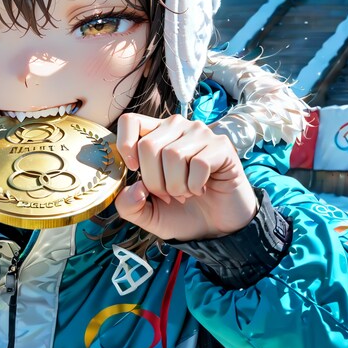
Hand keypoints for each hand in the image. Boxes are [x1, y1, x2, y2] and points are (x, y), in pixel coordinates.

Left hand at [114, 112, 257, 240]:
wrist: (217, 225)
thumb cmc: (182, 213)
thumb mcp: (147, 215)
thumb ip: (129, 206)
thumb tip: (133, 188)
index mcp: (154, 136)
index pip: (130, 121)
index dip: (126, 145)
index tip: (134, 171)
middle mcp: (177, 128)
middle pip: (149, 145)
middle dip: (154, 181)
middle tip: (169, 194)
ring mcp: (200, 134)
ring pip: (173, 155)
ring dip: (177, 186)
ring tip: (186, 192)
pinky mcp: (221, 146)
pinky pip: (199, 163)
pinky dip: (195, 185)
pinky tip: (201, 188)